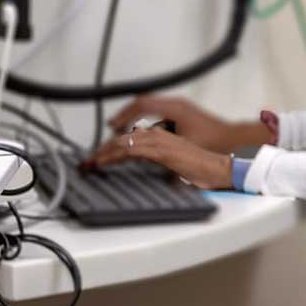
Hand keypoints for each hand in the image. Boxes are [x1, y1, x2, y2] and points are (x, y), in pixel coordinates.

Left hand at [94, 123, 233, 189]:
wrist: (219, 169)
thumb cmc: (203, 169)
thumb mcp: (175, 165)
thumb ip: (161, 164)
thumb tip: (153, 171)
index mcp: (162, 136)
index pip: (130, 138)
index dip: (111, 147)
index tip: (98, 157)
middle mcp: (158, 135)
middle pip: (122, 138)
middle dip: (102, 149)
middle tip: (87, 161)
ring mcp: (159, 141)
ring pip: (122, 142)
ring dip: (103, 152)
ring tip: (90, 163)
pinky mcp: (160, 151)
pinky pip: (130, 150)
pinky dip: (113, 156)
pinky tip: (103, 163)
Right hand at [101, 94, 264, 153]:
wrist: (235, 138)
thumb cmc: (216, 141)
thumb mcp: (186, 145)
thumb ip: (165, 146)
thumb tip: (145, 150)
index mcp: (175, 108)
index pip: (141, 105)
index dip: (124, 115)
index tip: (113, 125)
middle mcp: (176, 104)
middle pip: (142, 102)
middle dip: (125, 114)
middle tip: (112, 126)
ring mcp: (180, 106)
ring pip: (150, 106)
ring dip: (136, 116)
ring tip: (122, 128)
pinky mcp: (183, 112)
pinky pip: (158, 110)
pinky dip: (147, 118)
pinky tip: (142, 131)